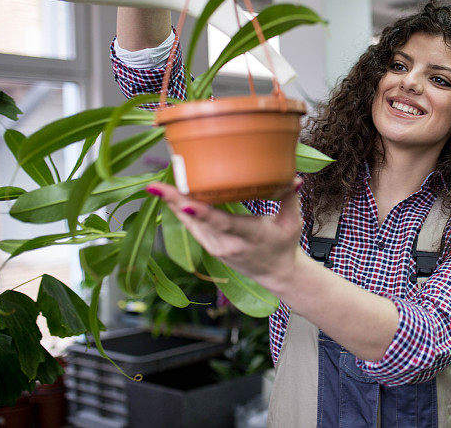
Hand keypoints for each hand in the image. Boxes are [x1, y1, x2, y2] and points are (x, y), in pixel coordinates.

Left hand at [145, 177, 303, 283]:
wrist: (276, 274)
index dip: (202, 214)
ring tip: (157, 187)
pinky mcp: (209, 247)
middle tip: (156, 186)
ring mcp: (216, 247)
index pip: (223, 223)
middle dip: (176, 203)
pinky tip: (168, 196)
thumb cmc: (284, 244)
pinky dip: (179, 211)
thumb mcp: (292, 221)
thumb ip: (290, 196)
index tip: (183, 203)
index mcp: (250, 235)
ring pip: (189, 225)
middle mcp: (228, 244)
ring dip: (173, 205)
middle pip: (197, 222)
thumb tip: (294, 176)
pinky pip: (190, 227)